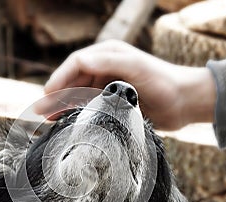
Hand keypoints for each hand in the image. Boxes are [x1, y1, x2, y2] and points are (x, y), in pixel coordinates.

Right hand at [38, 40, 215, 129]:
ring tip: (48, 121)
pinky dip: (77, 114)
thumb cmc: (164, 81)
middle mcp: (105, 69)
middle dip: (56, 96)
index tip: (47, 96)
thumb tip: (79, 63)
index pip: (75, 64)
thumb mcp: (135, 66)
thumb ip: (108, 62)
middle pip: (73, 81)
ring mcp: (108, 86)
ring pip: (79, 95)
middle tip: (40, 113)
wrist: (185, 102)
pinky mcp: (113, 103)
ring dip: (63, 106)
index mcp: (108, 55)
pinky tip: (67, 123)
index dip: (59, 79)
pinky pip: (89, 107)